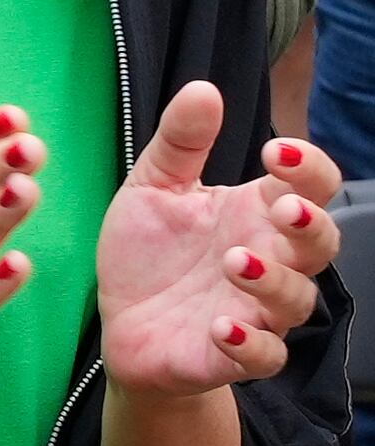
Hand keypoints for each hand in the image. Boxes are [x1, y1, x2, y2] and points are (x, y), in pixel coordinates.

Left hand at [96, 84, 341, 394]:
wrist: (123, 324)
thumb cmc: (150, 253)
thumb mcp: (153, 189)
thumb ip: (180, 143)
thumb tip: (202, 88)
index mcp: (257, 213)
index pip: (310, 185)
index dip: (308, 167)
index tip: (275, 150)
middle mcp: (271, 260)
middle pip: (322, 242)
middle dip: (311, 225)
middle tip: (281, 208)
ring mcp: (258, 310)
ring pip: (298, 298)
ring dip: (272, 281)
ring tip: (234, 261)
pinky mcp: (236, 355)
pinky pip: (264, 357)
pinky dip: (250, 344)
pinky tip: (222, 327)